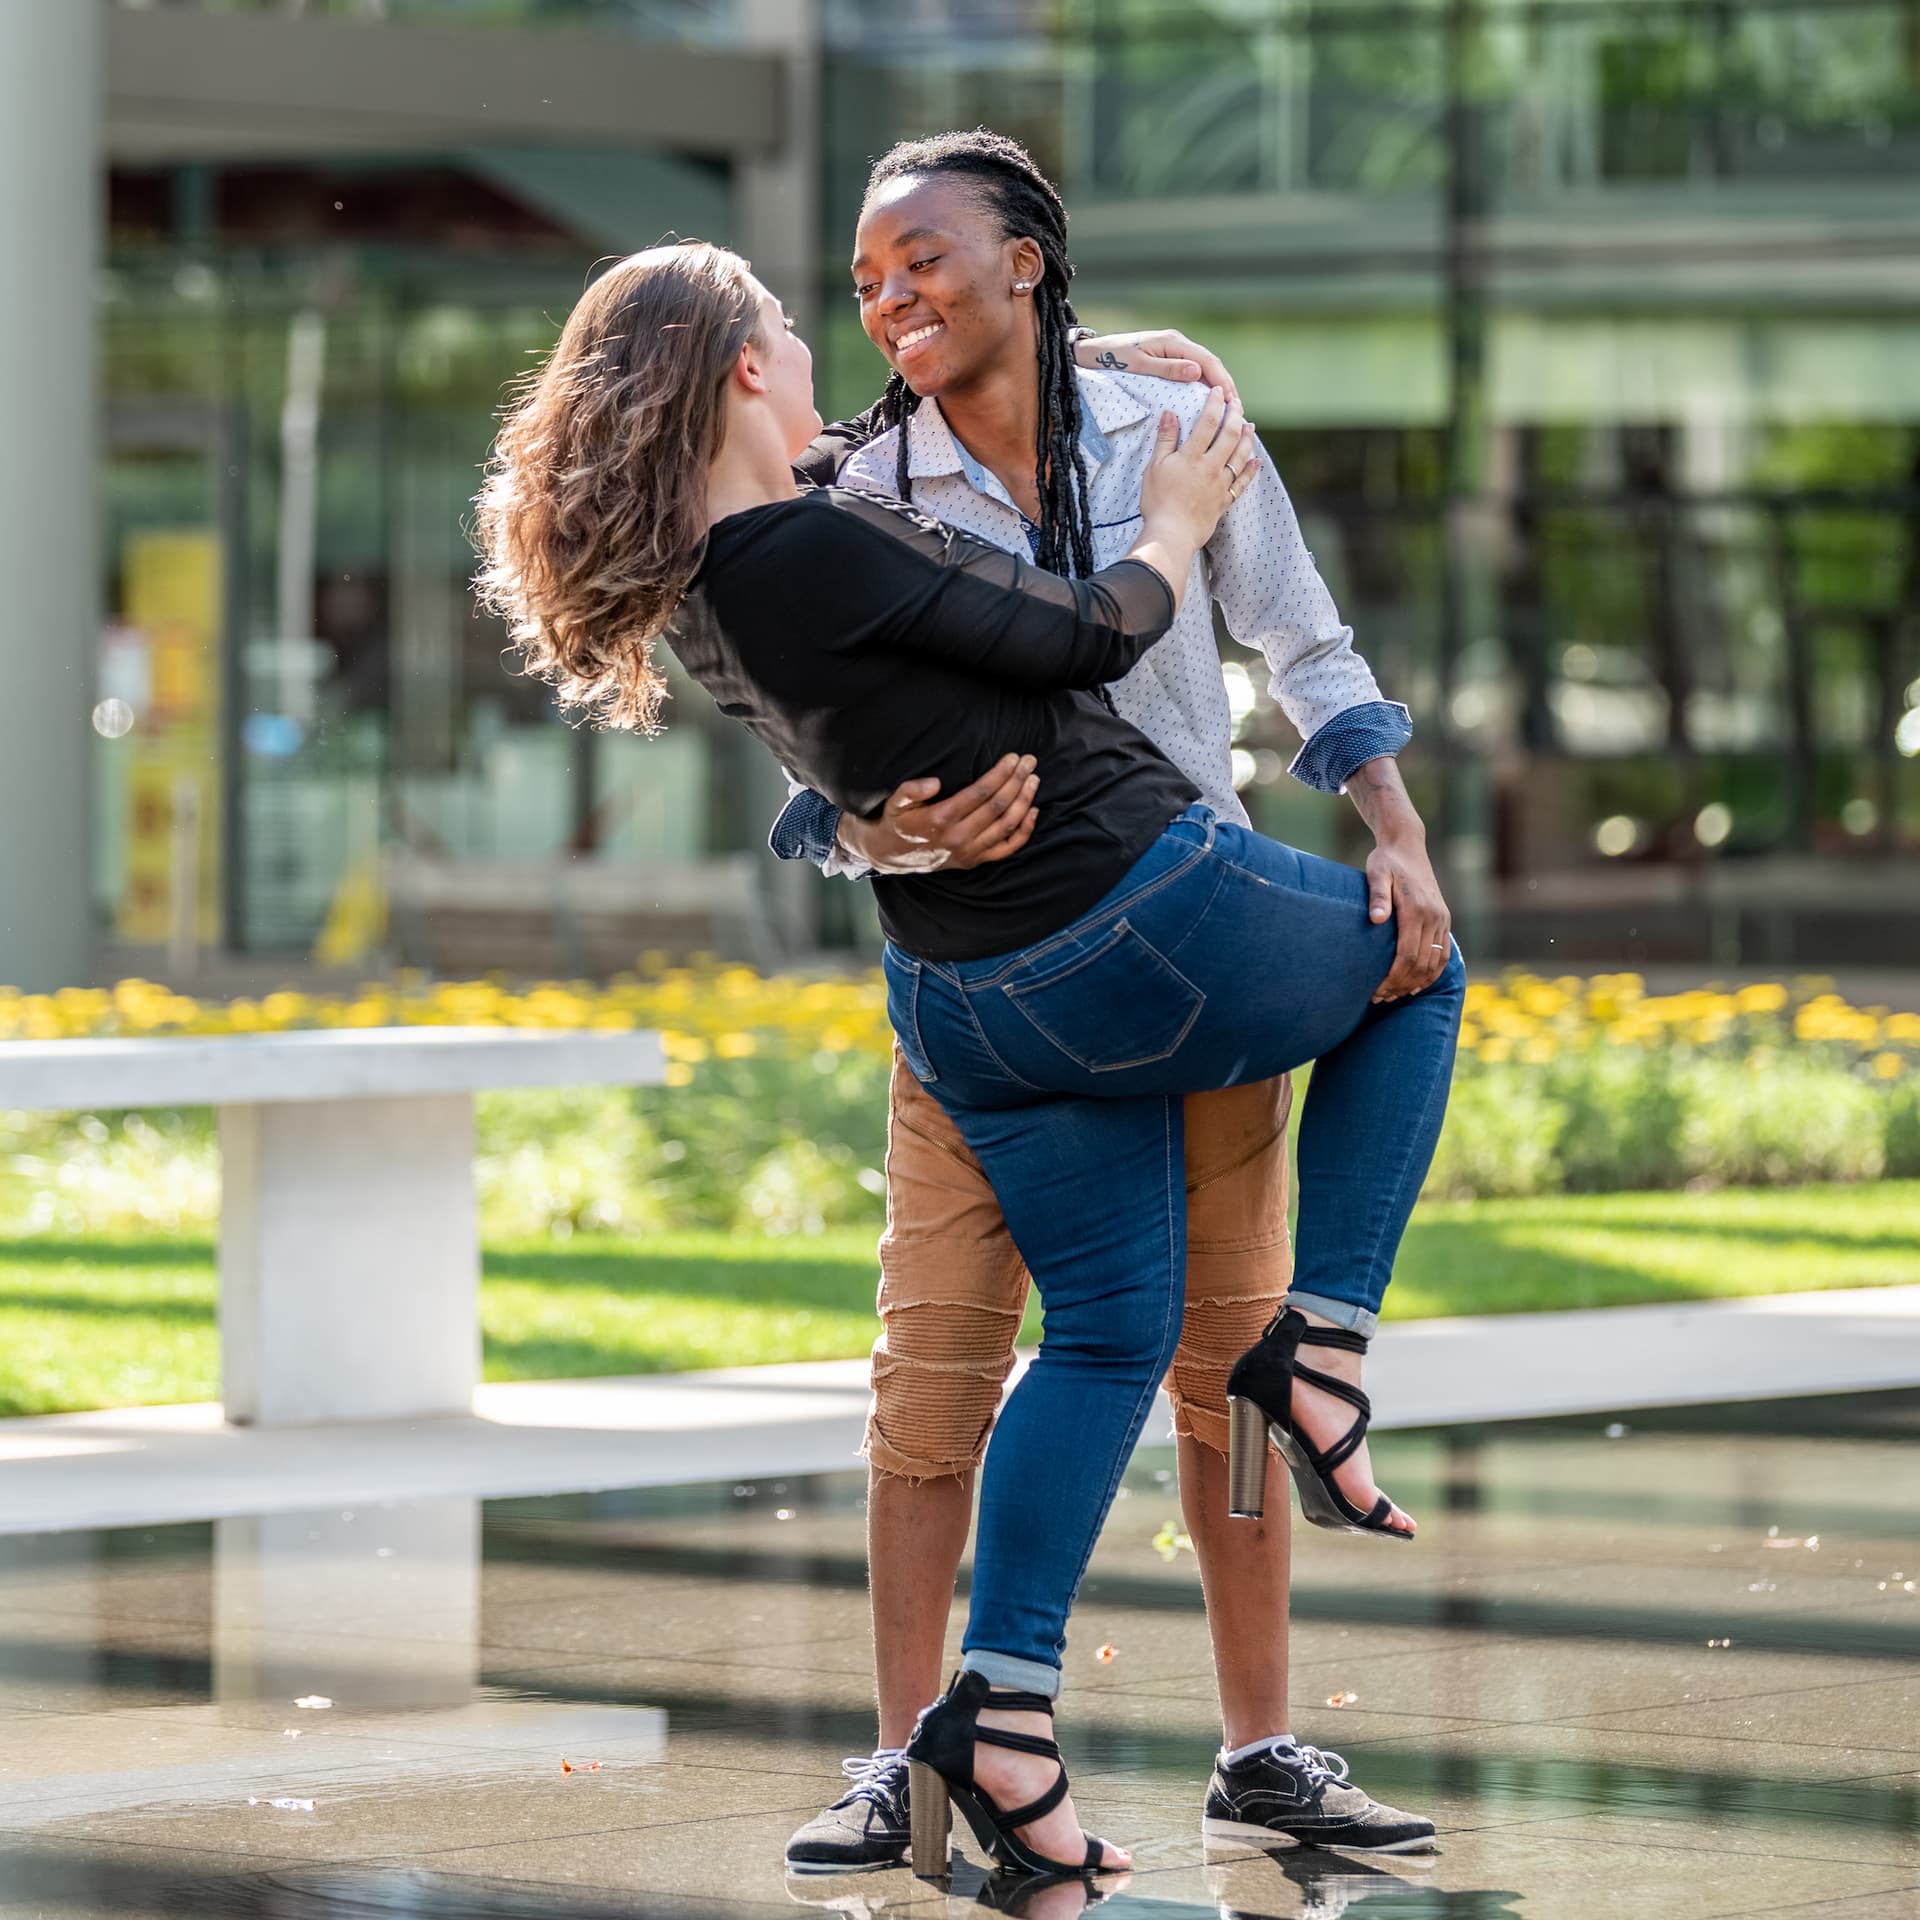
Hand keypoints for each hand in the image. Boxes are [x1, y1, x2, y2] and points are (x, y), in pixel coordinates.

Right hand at [836, 754, 1038, 873]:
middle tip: (1029, 761)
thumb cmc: (897, 821)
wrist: (891, 855)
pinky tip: (1033, 811)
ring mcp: (969, 852)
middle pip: (998, 806)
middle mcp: (959, 837)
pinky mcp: (975, 861)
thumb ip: (911, 789)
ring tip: (1034, 780)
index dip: (1000, 774)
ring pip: (1006, 825)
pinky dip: (1024, 831)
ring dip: (1024, 801)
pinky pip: (1007, 848)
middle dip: (1017, 781)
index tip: (1013, 758)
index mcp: (941, 819)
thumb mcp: (895, 802)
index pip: (980, 793)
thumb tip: (934, 782)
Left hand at [1074, 329, 1240, 405]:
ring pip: (1204, 367)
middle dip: (1225, 385)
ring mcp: (1174, 350)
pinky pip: (1193, 371)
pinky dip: (1205, 385)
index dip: (1222, 381)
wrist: (1093, 352)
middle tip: (1237, 409)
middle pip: (1210, 363)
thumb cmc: (1113, 360)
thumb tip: (1198, 372)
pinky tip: (1209, 401)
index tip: (1231, 402)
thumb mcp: (1139, 366)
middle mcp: (1177, 343)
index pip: (1207, 360)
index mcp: (1173, 342)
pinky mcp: (1169, 358)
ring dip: (1217, 386)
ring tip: (1229, 408)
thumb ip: (1168, 369)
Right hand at [1138, 388, 1258, 551]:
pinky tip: (1256, 462)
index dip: (1214, 404)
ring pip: (1240, 456)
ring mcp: (1220, 484)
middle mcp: (1211, 467)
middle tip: (1237, 403)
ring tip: (1250, 426)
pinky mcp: (1224, 501)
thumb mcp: (1154, 467)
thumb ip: (1165, 439)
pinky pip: (1242, 483)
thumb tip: (1170, 414)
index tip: (1218, 392)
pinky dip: (1251, 471)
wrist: (1171, 534)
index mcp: (1192, 456)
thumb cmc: (1158, 502)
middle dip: (1235, 415)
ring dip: (1247, 439)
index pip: (1207, 422)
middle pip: (1229, 435)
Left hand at [1365, 833, 1452, 1002]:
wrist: (1407, 845)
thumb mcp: (1375, 873)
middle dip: (1401, 984)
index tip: (1376, 990)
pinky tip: (1416, 985)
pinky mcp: (1444, 919)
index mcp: (1417, 909)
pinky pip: (1443, 953)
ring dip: (1416, 982)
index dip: (1393, 977)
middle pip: (1421, 963)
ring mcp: (1442, 918)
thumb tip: (1376, 919)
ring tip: (1394, 996)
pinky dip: (1432, 972)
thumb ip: (1376, 896)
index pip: (1407, 955)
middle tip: (1379, 998)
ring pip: (1435, 962)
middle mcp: (1434, 916)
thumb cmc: (1385, 861)